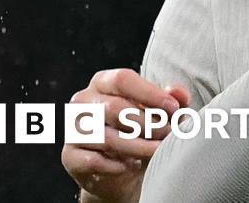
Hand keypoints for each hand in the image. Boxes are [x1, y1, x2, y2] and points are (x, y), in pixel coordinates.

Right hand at [60, 69, 189, 202]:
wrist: (126, 168)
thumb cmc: (145, 129)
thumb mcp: (162, 112)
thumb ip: (172, 100)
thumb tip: (178, 93)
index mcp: (104, 82)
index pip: (122, 79)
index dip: (150, 93)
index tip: (173, 108)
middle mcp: (83, 101)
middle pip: (115, 108)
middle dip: (148, 124)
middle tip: (169, 134)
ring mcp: (73, 128)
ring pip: (106, 137)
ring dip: (138, 146)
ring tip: (157, 150)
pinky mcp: (70, 155)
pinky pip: (93, 161)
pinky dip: (117, 165)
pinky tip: (131, 165)